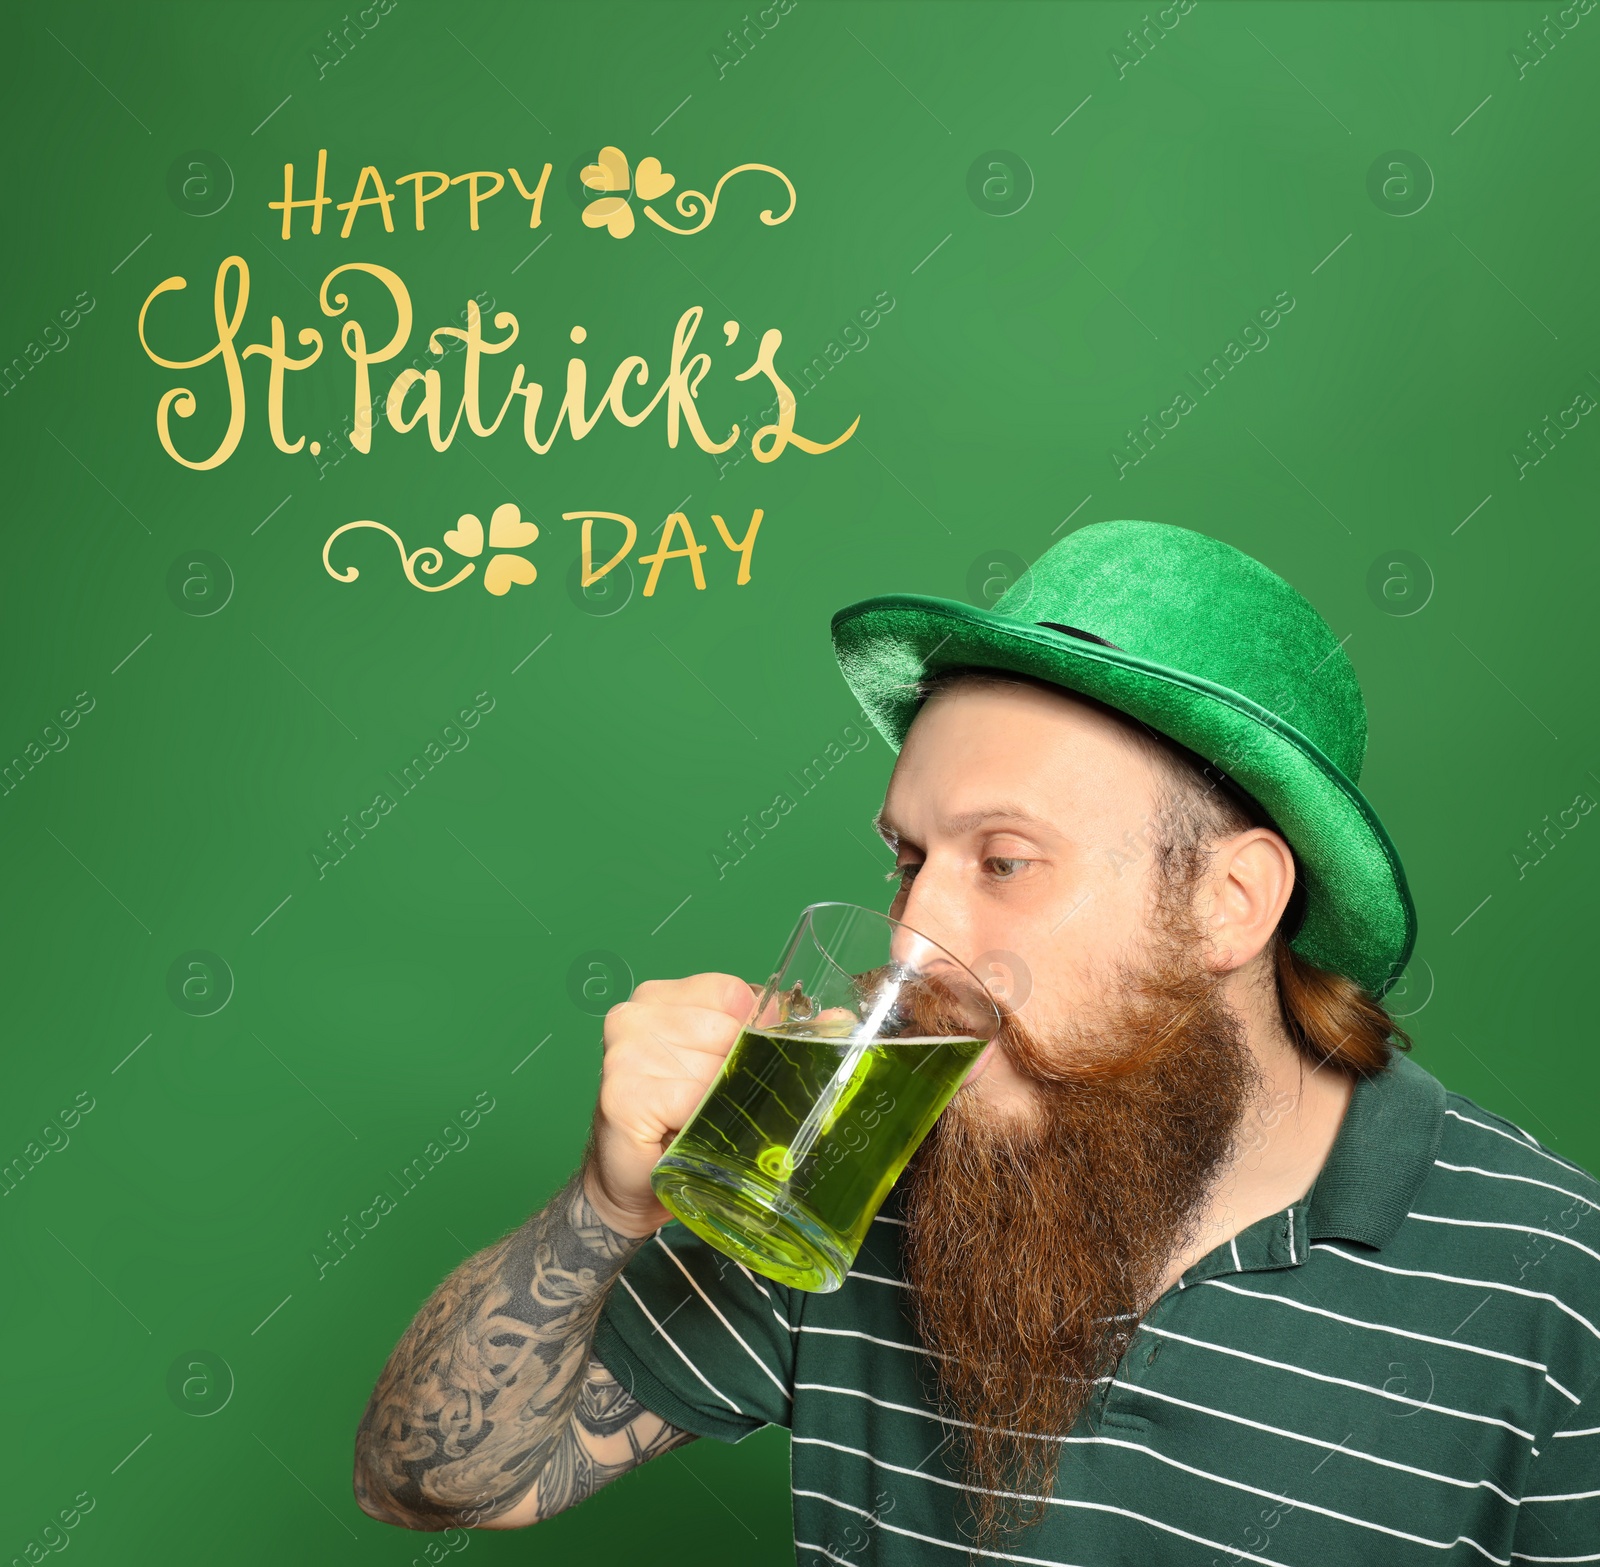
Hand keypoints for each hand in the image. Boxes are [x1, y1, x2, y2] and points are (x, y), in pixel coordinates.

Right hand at [583, 972, 757, 1237]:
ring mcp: (625, 1051)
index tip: (749, 1070)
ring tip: (705, 1122)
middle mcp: (636, 1013)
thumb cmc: (680, 1121)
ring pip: (714, 1069)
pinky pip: (692, 1101)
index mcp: (663, 996)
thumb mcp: (727, 1069)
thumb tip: (841, 1021)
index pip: (734, 995)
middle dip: (741, 1074)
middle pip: (727, 1032)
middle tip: (727, 1106)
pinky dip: (700, 1124)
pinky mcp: (622, 1094)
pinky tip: (685, 1134)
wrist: (629, 1183)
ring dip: (721, 1105)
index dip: (755, 1035)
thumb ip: (774, 1038)